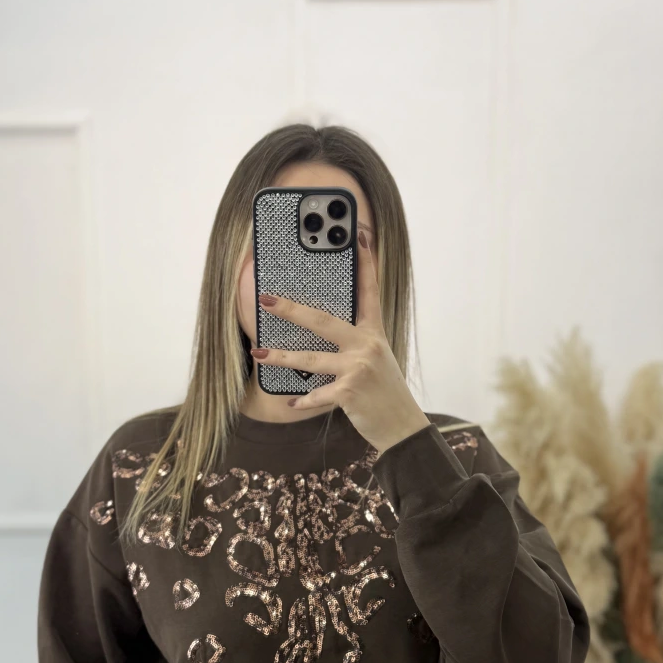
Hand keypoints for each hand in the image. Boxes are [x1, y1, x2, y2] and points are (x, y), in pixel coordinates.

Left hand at [251, 229, 430, 453]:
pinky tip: (292, 402)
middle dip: (291, 309)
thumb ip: (356, 343)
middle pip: (322, 320)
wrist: (403, 426)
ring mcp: (357, 368)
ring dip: (281, 357)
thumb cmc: (385, 392)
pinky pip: (317, 393)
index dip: (365, 262)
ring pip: (310, 358)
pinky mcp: (349, 391)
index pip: (370, 291)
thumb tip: (324, 330)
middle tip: (266, 299)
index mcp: (374, 333)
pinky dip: (303, 400)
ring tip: (259, 353)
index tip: (358, 236)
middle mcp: (366, 345)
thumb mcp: (376, 359)